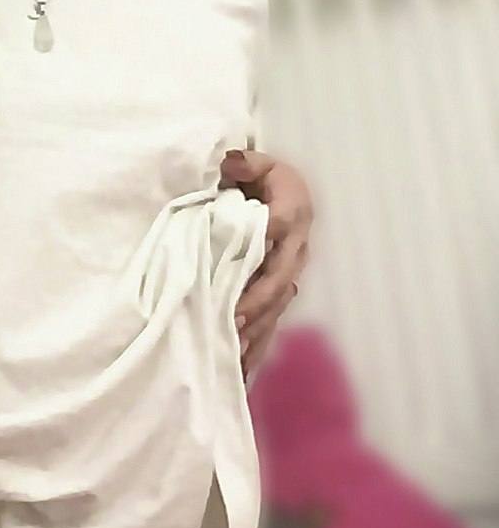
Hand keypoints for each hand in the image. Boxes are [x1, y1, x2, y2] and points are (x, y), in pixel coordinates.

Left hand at [220, 149, 312, 380]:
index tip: (238, 264)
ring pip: (277, 304)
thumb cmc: (270, 178)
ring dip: (258, 326)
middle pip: (279, 278)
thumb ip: (246, 163)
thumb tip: (232, 161)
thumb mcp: (260, 163)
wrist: (292, 192)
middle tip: (233, 318)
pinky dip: (260, 341)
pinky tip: (243, 367)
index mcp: (290, 215)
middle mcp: (295, 248)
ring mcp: (291, 272)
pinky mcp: (284, 288)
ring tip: (235, 349)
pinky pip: (274, 318)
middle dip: (257, 300)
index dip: (259, 247)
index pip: (274, 231)